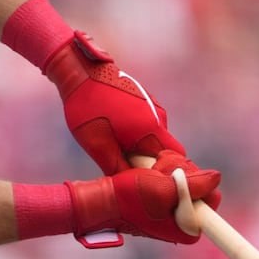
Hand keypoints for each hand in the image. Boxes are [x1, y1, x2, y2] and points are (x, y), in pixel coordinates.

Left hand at [44, 32, 185, 173]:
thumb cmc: (87, 108)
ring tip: (119, 150)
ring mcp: (153, 107)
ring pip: (157, 138)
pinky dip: (140, 135)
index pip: (177, 159)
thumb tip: (130, 187)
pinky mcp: (146, 101)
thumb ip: (117, 167)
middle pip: (168, 150)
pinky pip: (150, 125)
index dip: (169, 174)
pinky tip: (117, 134)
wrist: (82, 71)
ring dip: (144, 148)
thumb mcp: (97, 145)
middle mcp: (159, 117)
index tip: (152, 183)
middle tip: (131, 170)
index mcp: (150, 130)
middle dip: (155, 164)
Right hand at [67, 151, 221, 244]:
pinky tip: (150, 170)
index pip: (211, 199)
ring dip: (171, 167)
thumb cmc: (128, 198)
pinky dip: (164, 169)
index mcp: (188, 228)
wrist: (100, 200)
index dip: (197, 183)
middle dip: (182, 172)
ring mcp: (175, 209)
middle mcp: (184, 222)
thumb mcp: (163, 190)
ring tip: (150, 171)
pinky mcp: (165, 198)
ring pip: (188, 177)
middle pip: (201, 186)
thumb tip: (217, 177)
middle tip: (158, 172)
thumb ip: (194, 185)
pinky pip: (176, 177)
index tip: (175, 179)